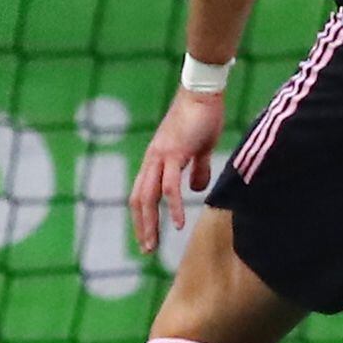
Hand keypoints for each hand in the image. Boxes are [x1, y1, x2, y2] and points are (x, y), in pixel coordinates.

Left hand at [130, 87, 225, 251]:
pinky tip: (178, 223)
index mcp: (156, 158)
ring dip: (150, 223)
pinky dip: (173, 206)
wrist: (202, 92)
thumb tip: (197, 188)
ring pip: (148, 196)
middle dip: (141, 226)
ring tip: (153, 244)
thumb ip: (198, 168)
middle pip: (139, 199)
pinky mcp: (175, 153)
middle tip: (146, 249)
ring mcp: (161, 156)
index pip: (141, 192)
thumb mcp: (200, 148)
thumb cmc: (202, 116)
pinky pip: (170, 186)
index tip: (147, 237)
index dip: (142, 216)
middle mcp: (153, 159)